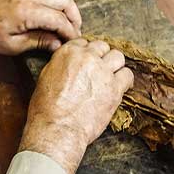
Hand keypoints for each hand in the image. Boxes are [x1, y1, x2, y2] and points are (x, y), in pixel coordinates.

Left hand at [0, 0, 81, 54]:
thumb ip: (38, 42)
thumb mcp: (12, 45)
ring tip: (69, 21)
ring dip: (69, 6)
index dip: (69, 32)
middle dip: (74, 18)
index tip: (73, 41)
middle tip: (74, 32)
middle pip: (65, 1)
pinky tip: (60, 9)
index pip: (58, 20)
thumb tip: (59, 44)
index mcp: (25, 11)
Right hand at [19, 38, 133, 173]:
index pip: (84, 43)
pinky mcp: (115, 88)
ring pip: (118, 57)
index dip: (87, 53)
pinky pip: (128, 75)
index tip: (89, 61)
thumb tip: (71, 63)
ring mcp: (103, 72)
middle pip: (103, 47)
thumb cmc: (46, 109)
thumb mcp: (46, 77)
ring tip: (111, 77)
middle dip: (102, 57)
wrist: (57, 129)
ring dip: (115, 66)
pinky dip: (125, 81)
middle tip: (100, 70)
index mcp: (68, 53)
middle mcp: (87, 58)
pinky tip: (121, 87)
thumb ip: (62, 64)